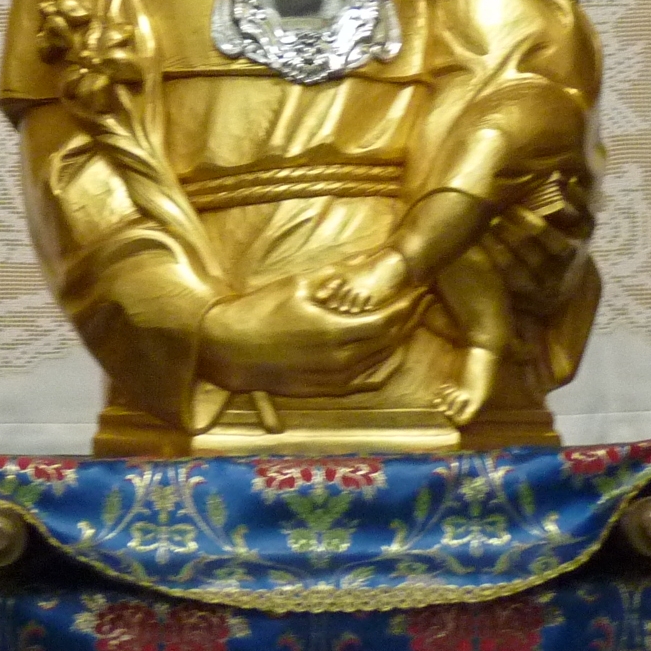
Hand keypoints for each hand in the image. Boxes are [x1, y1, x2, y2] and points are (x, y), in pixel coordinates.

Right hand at [198, 275, 418, 394]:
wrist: (228, 349)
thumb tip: (364, 259)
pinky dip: (385, 369)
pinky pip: (366, 383)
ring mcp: (333, 379)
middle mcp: (339, 360)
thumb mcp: (297, 286)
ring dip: (400, 341)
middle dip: (410, 320)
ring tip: (409, 322)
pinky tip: (391, 355)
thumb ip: (334, 276)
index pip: (387, 321)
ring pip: (382, 363)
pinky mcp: (325, 391)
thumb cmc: (258, 312)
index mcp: (334, 332)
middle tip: (422, 302)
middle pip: (390, 342)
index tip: (419, 290)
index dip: (408, 306)